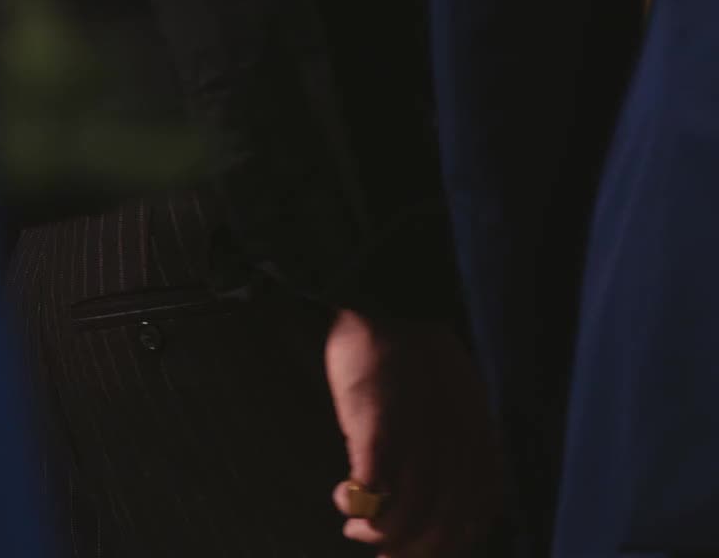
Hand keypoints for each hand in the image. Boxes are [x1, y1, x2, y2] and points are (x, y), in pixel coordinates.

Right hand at [325, 309, 502, 555]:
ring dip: (379, 535)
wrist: (372, 294)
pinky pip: (372, 492)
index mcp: (475, 422)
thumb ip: (457, 430)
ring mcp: (416, 431)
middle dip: (416, 550)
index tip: (427, 546)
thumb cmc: (403, 340)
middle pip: (445, 520)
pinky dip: (357, 507)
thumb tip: (444, 491)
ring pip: (408, 517)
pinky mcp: (376, 426)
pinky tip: (343, 497)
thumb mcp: (449, 383)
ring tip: (358, 529)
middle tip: (387, 554)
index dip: (456, 537)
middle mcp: (454, 434)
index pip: (483, 503)